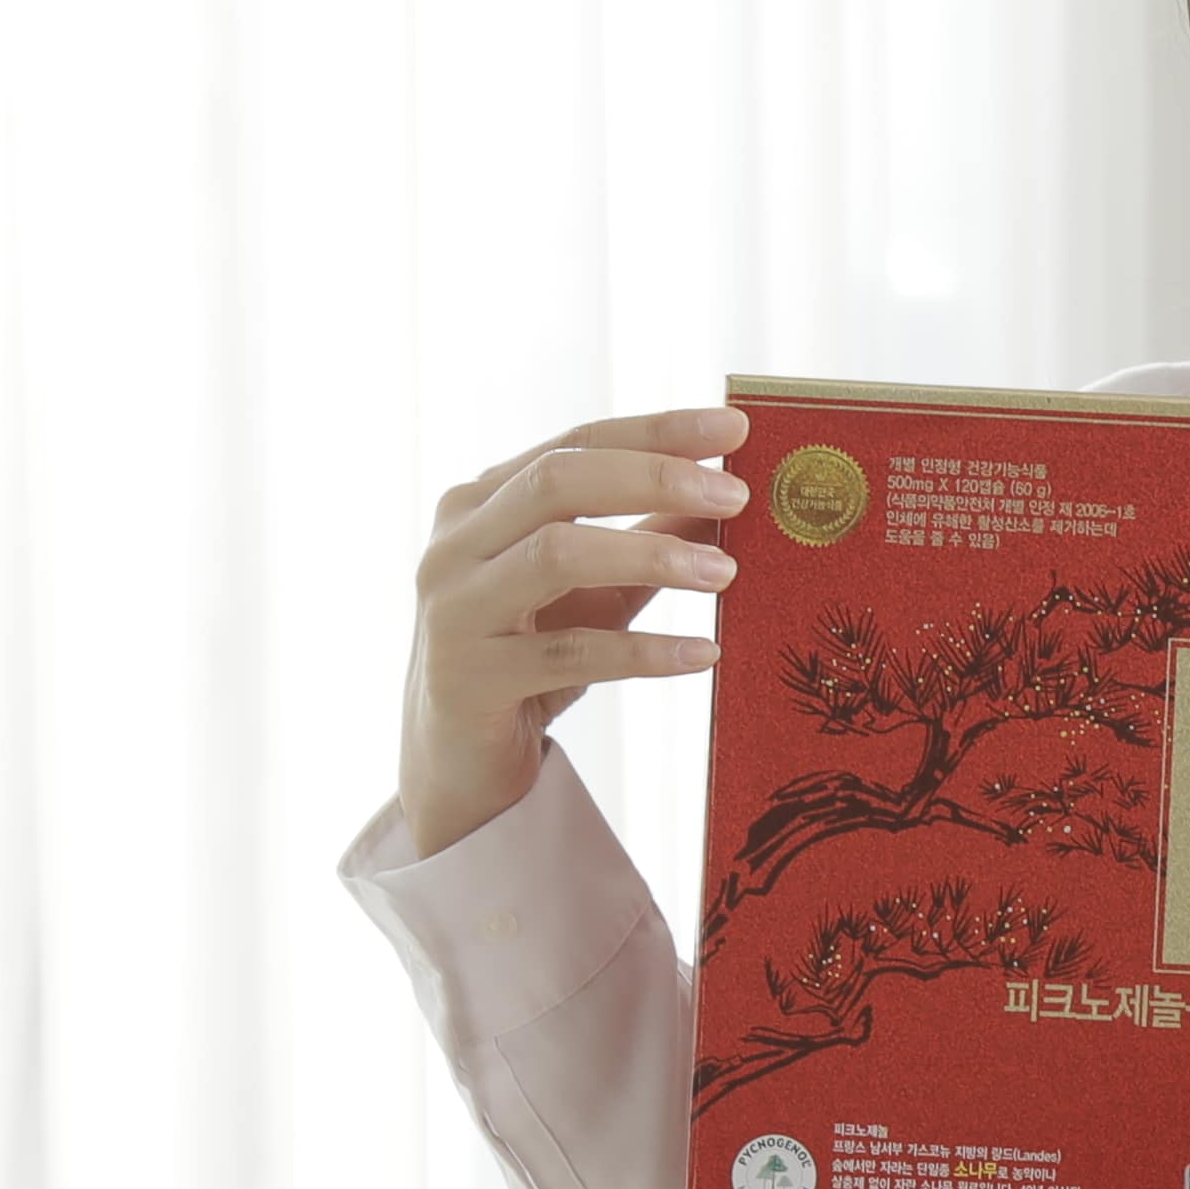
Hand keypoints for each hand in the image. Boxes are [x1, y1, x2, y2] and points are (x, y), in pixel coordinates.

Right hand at [400, 405, 748, 855]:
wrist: (454, 762)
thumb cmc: (527, 659)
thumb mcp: (593, 590)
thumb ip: (646, 539)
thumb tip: (725, 498)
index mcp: (481, 503)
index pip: (575, 442)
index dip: (656, 430)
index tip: (734, 426)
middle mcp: (456, 544)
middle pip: (559, 480)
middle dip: (655, 477)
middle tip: (736, 495)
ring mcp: (456, 609)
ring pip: (556, 554)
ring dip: (651, 556)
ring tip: (725, 574)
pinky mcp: (471, 678)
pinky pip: (569, 653)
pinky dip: (643, 651)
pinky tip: (703, 654)